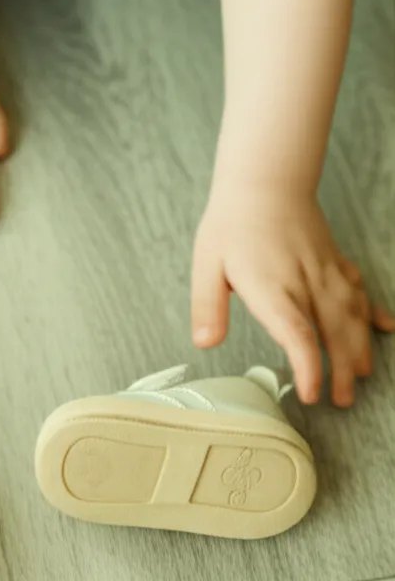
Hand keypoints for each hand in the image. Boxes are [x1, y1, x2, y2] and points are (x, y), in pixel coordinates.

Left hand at [191, 187, 394, 406]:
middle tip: (342, 399)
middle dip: (342, 369)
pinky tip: (386, 329)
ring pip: (353, 315)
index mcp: (273, 289)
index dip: (310, 368)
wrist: (265, 180)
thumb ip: (207, 306)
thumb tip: (205, 342)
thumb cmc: (233, 223)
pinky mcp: (333, 262)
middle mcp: (306, 283)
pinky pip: (360, 290)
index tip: (313, 393)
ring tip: (363, 375)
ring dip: (360, 348)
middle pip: (333, 333)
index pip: (298, 335)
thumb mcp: (206, 265)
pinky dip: (374, 312)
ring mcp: (325, 273)